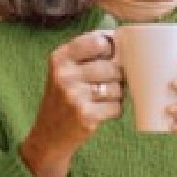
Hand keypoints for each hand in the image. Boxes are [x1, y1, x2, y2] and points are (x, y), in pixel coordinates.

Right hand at [20, 30, 121, 176]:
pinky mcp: (86, 115)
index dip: (111, 49)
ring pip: (117, 87)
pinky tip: (101, 112)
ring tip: (101, 99)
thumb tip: (127, 41)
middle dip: (116, 76)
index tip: (110, 56)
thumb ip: (88, 53)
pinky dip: (114, 110)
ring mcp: (74, 96)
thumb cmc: (65, 97)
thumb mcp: (65, 70)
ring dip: (116, 94)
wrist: (49, 135)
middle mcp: (64, 75)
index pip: (98, 41)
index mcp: (59, 58)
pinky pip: (117, 107)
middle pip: (112, 67)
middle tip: (105, 84)